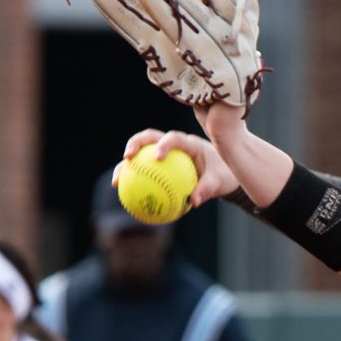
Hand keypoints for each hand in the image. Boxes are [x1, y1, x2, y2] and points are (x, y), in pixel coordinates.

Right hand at [120, 128, 244, 208]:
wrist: (224, 173)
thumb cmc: (223, 174)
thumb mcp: (220, 181)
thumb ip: (208, 188)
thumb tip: (194, 202)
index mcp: (189, 143)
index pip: (174, 138)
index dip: (164, 144)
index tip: (157, 157)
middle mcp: (174, 145)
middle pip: (150, 137)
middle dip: (135, 144)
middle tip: (126, 157)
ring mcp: (165, 154)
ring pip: (142, 155)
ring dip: (127, 165)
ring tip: (116, 181)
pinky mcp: (161, 166)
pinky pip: (145, 173)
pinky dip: (134, 183)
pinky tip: (125, 199)